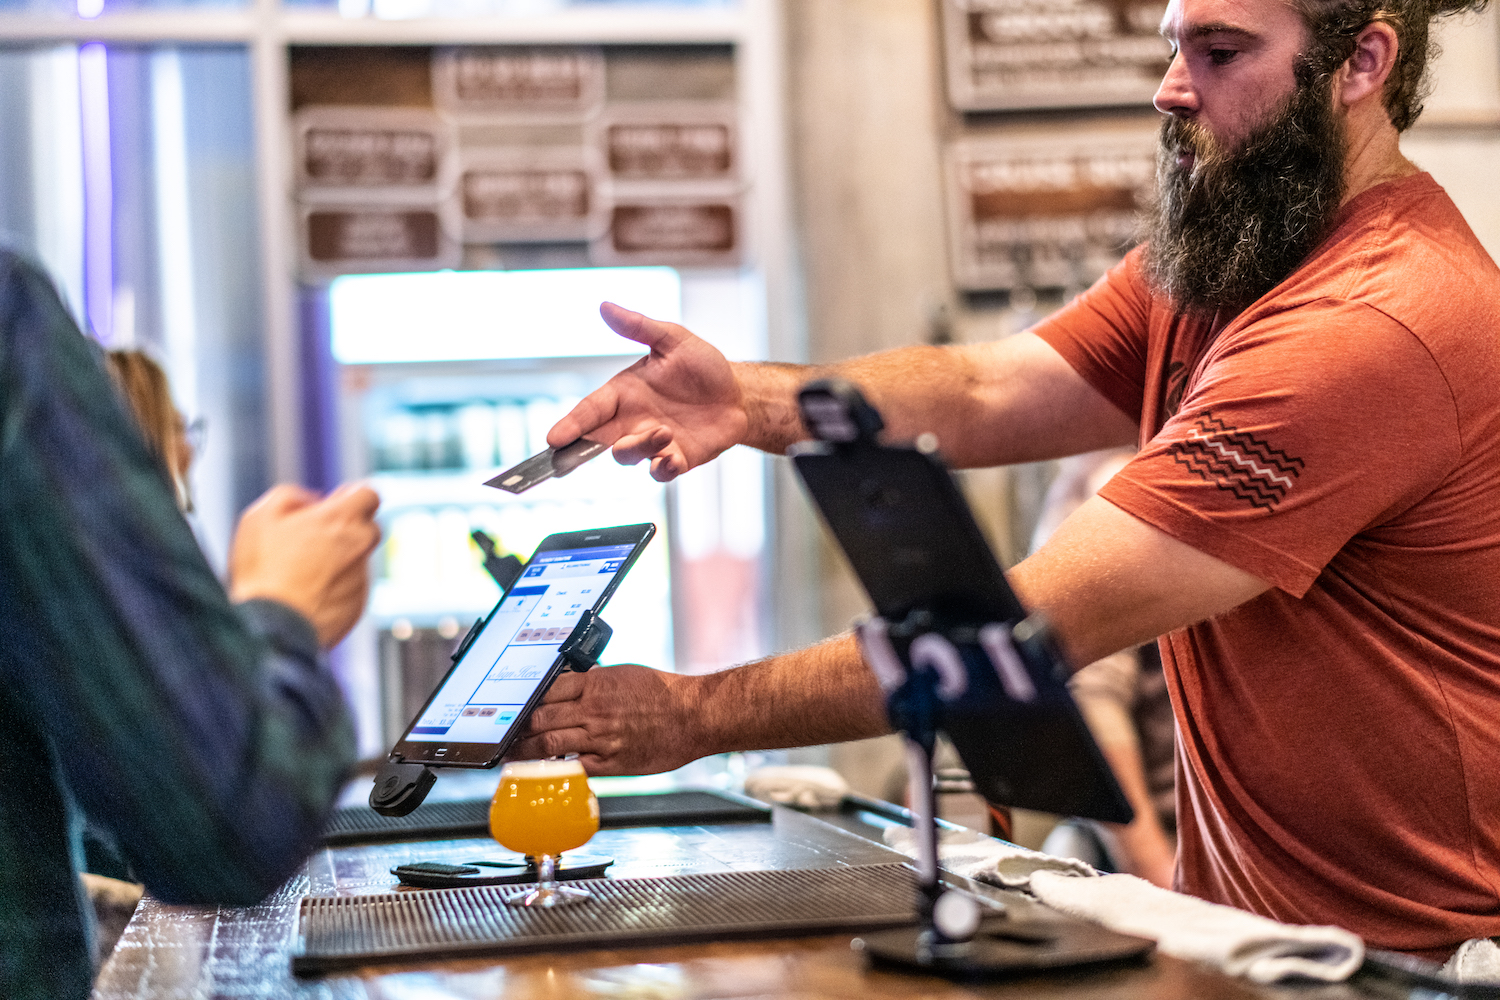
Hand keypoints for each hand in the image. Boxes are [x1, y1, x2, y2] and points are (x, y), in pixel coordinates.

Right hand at [228, 482, 381, 648]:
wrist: (271, 628)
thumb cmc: (263, 571)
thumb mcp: (261, 517)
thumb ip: (291, 497)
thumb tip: (310, 500)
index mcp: (342, 520)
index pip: (369, 494)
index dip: (351, 497)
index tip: (335, 504)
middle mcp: (360, 547)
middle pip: (368, 527)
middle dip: (346, 528)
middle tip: (313, 538)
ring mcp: (361, 579)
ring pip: (357, 560)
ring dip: (338, 560)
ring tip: (299, 573)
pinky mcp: (358, 606)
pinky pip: (351, 588)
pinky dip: (335, 587)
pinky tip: (305, 595)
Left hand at [507, 664, 706, 774]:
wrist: (695, 715)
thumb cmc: (664, 693)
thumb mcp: (625, 674)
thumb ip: (596, 680)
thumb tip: (574, 683)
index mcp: (596, 683)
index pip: (547, 690)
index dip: (526, 701)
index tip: (515, 709)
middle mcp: (594, 709)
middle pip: (541, 717)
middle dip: (518, 727)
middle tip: (506, 735)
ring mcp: (601, 736)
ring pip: (550, 744)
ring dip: (527, 751)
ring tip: (514, 755)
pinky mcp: (612, 761)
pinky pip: (574, 766)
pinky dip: (556, 768)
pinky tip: (544, 771)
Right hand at [547, 303, 748, 481]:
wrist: (737, 394)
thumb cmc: (702, 366)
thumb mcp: (673, 339)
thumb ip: (639, 327)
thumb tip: (605, 306)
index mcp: (625, 392)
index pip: (590, 409)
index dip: (571, 424)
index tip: (552, 439)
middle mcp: (632, 420)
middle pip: (597, 439)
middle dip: (582, 451)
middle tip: (585, 454)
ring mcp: (653, 442)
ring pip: (627, 456)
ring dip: (639, 448)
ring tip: (665, 432)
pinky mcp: (676, 459)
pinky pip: (659, 472)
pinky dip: (661, 469)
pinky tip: (672, 459)